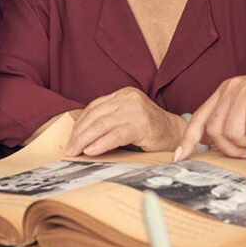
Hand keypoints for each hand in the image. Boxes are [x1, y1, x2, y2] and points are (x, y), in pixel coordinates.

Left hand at [64, 88, 184, 156]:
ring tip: (76, 152)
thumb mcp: (127, 117)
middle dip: (79, 134)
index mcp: (123, 94)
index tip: (70, 139)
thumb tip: (81, 136)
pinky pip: (116, 135)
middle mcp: (128, 98)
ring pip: (102, 124)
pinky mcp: (142, 124)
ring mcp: (135, 110)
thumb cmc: (149, 129)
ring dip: (85, 140)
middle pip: (96, 115)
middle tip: (69, 149)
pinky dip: (101, 143)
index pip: (94, 108)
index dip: (80, 124)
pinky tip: (91, 151)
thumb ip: (109, 119)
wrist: (176, 133)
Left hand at [174, 70, 245, 160]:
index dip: (188, 139)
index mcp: (223, 92)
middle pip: (215, 130)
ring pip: (233, 132)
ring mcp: (245, 92)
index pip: (199, 118)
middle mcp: (230, 89)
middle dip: (229, 149)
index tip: (179, 158)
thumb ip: (229, 122)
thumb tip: (209, 145)